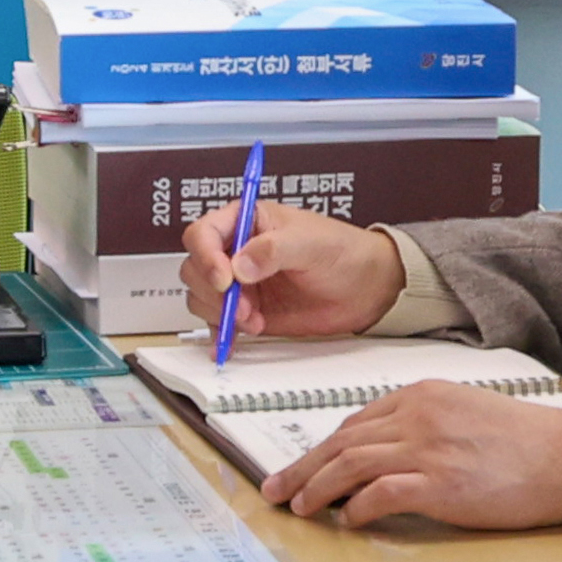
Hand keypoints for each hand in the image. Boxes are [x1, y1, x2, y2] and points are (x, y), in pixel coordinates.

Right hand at [186, 197, 403, 338]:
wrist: (366, 289)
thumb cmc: (343, 252)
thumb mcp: (311, 243)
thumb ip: (273, 250)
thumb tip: (240, 265)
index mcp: (246, 221)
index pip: (203, 234)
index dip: (206, 257)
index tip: (225, 280)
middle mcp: (236, 251)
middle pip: (195, 269)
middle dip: (214, 293)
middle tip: (244, 306)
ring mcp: (240, 284)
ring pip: (202, 298)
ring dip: (221, 314)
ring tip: (254, 320)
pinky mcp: (247, 311)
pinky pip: (218, 324)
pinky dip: (221, 334)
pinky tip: (234, 340)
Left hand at [267, 386, 561, 532]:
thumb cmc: (523, 441)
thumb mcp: (464, 413)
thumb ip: (423, 425)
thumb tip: (383, 455)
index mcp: (421, 396)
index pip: (355, 423)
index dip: (321, 449)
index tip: (300, 466)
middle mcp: (417, 416)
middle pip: (341, 442)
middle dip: (302, 468)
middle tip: (275, 490)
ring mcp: (426, 449)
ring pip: (350, 466)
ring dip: (317, 488)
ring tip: (299, 507)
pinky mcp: (439, 483)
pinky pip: (379, 494)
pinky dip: (356, 508)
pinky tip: (346, 520)